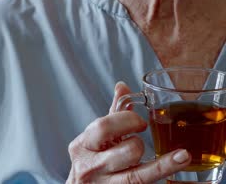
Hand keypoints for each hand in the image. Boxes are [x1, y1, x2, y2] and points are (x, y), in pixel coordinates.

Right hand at [66, 82, 190, 182]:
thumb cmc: (90, 160)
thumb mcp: (96, 137)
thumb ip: (112, 113)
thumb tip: (122, 86)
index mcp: (83, 145)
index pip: (105, 127)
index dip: (128, 120)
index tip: (141, 122)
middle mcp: (90, 168)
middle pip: (128, 151)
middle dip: (140, 143)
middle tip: (142, 138)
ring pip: (138, 175)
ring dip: (155, 163)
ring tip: (159, 156)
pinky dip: (161, 172)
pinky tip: (179, 163)